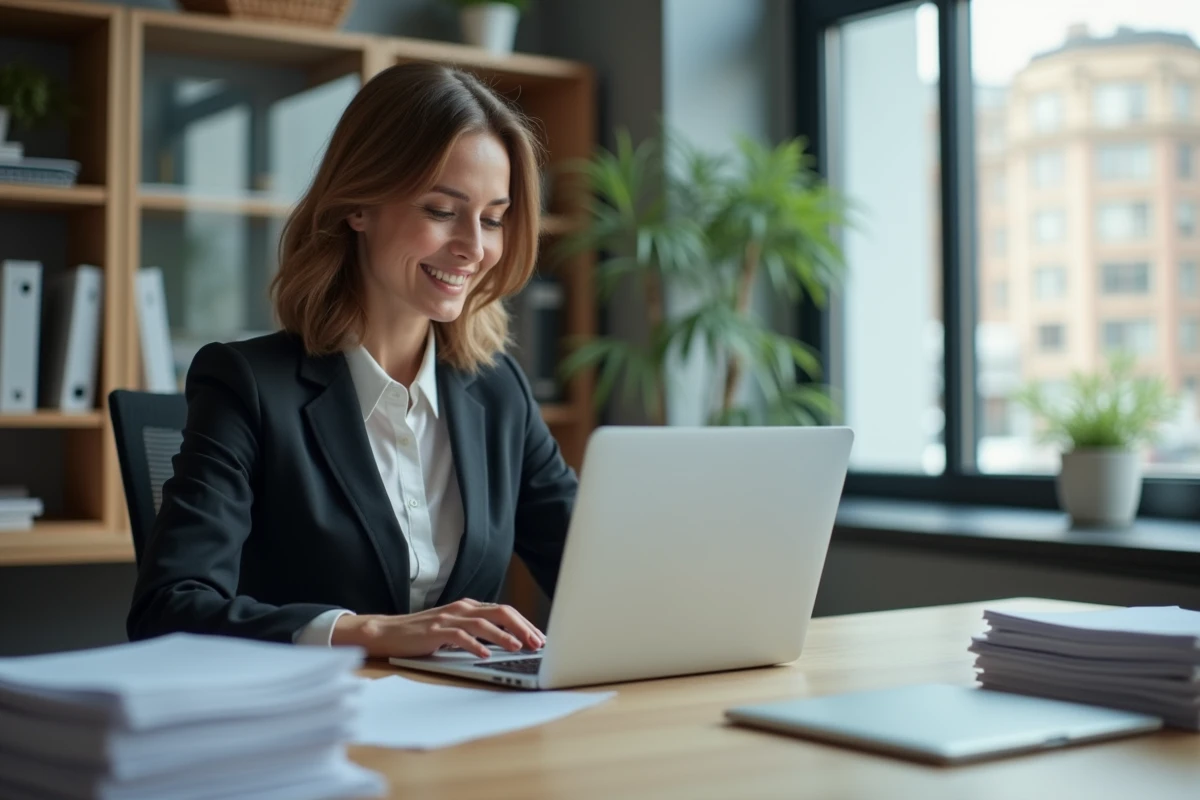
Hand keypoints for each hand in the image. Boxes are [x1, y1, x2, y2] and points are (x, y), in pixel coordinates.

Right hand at [331, 598, 545, 658]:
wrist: (388, 632)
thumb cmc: (423, 634)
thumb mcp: (455, 628)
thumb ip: (477, 630)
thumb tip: (507, 643)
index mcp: (469, 607)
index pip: (505, 611)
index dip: (525, 623)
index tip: (540, 638)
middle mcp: (462, 608)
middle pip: (501, 612)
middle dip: (522, 627)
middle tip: (537, 644)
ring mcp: (449, 618)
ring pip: (484, 623)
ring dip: (504, 636)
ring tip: (518, 648)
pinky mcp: (435, 631)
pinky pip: (460, 637)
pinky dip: (475, 645)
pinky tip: (485, 656)